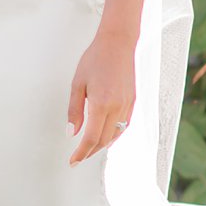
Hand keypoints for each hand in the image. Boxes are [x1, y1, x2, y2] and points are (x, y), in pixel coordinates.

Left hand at [67, 29, 134, 164]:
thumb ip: (75, 111)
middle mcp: (117, 108)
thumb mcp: (77, 84)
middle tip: (78, 157)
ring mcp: (128, 105)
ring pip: (115, 135)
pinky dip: (114, 135)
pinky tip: (106, 136)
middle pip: (104, 140)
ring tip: (89, 149)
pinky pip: (124, 125)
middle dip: (90, 152)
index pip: (91, 138)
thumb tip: (72, 134)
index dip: (81, 153)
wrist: (118, 43)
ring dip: (102, 145)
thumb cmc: (95, 59)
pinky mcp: (133, 101)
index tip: (72, 162)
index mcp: (101, 104)